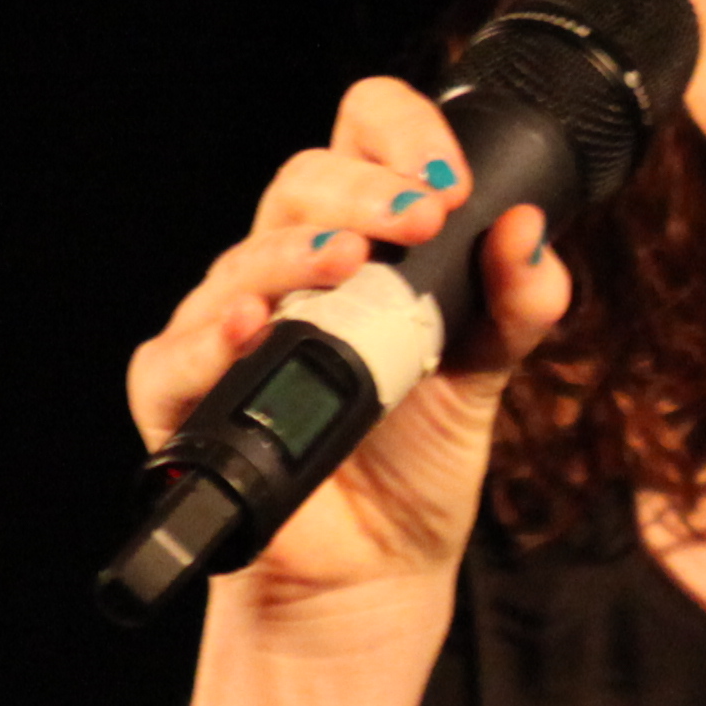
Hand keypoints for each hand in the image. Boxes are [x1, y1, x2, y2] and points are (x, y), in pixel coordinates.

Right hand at [120, 75, 573, 608]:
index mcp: (359, 242)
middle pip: (301, 182)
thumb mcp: (485, 375)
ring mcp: (230, 329)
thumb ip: (517, 306)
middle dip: (363, 189)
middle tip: (424, 218)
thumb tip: (529, 232)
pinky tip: (249, 325)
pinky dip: (210, 337)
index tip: (453, 182)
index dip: (401, 133)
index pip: (359, 139)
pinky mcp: (184, 396)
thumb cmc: (414, 462)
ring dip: (296, 251)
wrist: (375, 572)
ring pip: (241, 258)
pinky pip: (176, 355)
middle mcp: (288, 270)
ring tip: (348, 261)